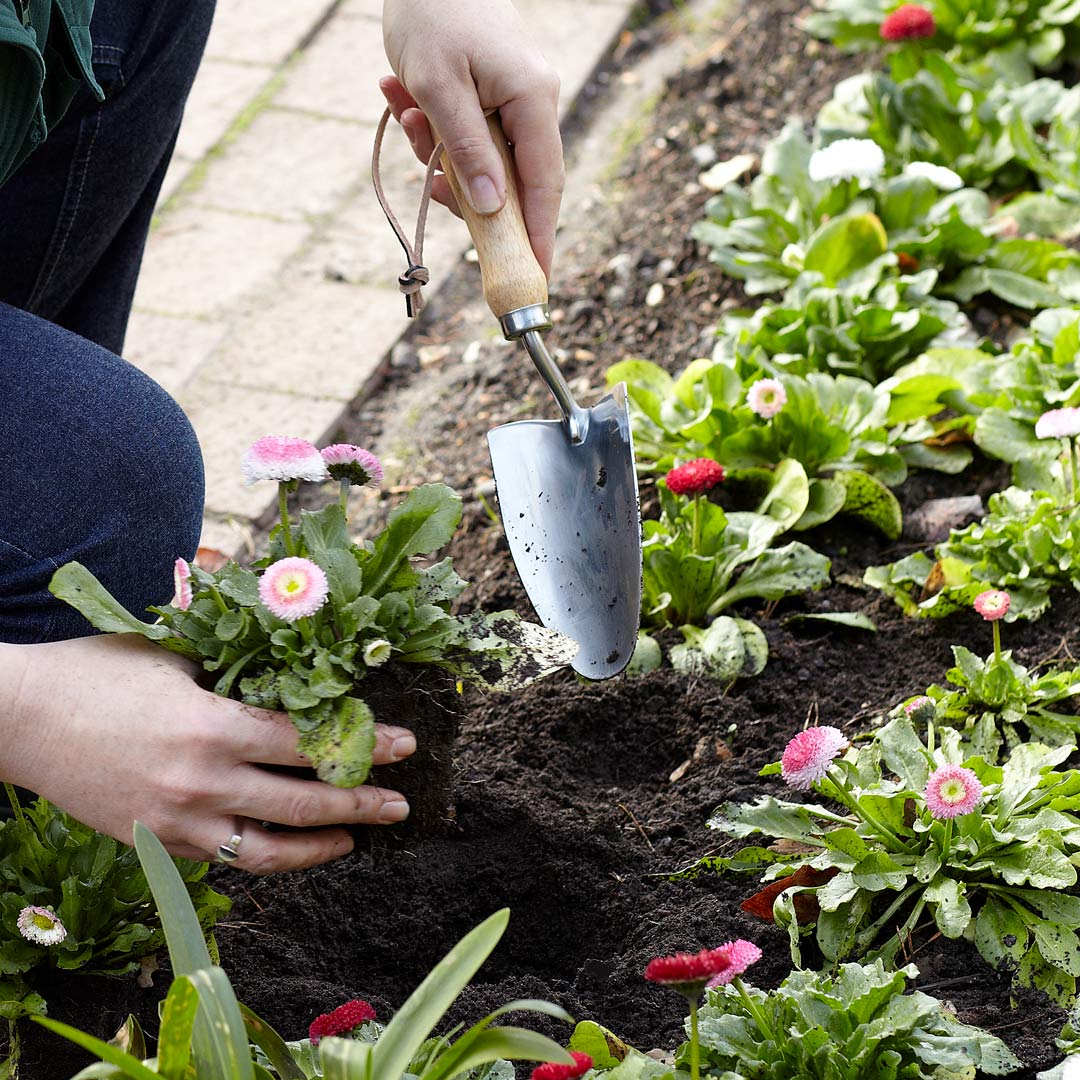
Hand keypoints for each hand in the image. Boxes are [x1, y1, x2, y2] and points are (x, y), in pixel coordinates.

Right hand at [3, 636, 415, 873]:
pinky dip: (272, 857)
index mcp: (212, 726)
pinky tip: (298, 848)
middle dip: (361, 803)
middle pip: (303, 803)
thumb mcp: (177, 658)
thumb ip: (237, 673)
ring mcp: (179, 822)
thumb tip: (298, 676)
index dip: (363, 746)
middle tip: (400, 803)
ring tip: (359, 837)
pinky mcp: (158, 842)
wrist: (20, 717)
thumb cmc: (100, 673)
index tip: (404, 745)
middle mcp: (202, 782)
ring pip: (270, 849)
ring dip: (324, 845)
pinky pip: (230, 858)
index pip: (308, 743)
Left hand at [381, 0, 563, 275]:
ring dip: (437, 154)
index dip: (539, 236)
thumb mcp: (439, 87)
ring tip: (404, 110)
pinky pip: (467, 138)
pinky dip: (433, 132)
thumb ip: (467, 152)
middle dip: (465, 190)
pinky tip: (401, 97)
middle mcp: (532, 104)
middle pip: (512, 182)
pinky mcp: (491, 97)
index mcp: (533, 100)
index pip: (545, 186)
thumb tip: (494, 210)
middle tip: (430, 181)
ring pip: (483, 163)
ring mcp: (514, 101)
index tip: (534, 277)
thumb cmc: (431, 11)